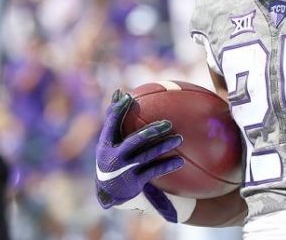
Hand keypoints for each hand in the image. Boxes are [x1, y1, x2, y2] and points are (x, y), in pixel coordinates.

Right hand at [95, 89, 184, 220]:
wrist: (109, 192)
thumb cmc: (112, 158)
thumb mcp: (108, 141)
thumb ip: (114, 119)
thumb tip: (119, 91)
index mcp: (105, 144)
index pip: (111, 124)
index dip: (118, 111)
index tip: (128, 97)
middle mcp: (113, 157)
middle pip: (134, 141)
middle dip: (151, 131)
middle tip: (168, 123)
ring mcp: (124, 170)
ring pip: (147, 156)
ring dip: (164, 146)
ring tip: (179, 139)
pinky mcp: (134, 182)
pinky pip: (154, 171)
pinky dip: (167, 166)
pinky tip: (180, 160)